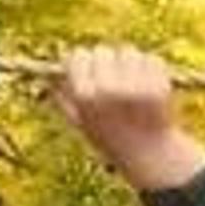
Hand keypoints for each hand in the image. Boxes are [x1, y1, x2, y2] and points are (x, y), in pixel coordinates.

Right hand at [52, 46, 204, 193]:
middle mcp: (108, 89)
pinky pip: (152, 59)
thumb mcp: (80, 121)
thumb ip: (62, 96)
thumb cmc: (110, 137)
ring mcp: (135, 87)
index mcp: (85, 96)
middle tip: (113, 78)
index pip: (78, 55)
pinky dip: (150, 68)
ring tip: (132, 84)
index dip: (84, 62)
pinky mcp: (159, 86)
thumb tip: (45, 74)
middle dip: (107, 62)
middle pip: (103, 50)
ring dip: (129, 62)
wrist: (149, 155)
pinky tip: (149, 86)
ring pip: (129, 52)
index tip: (90, 70)